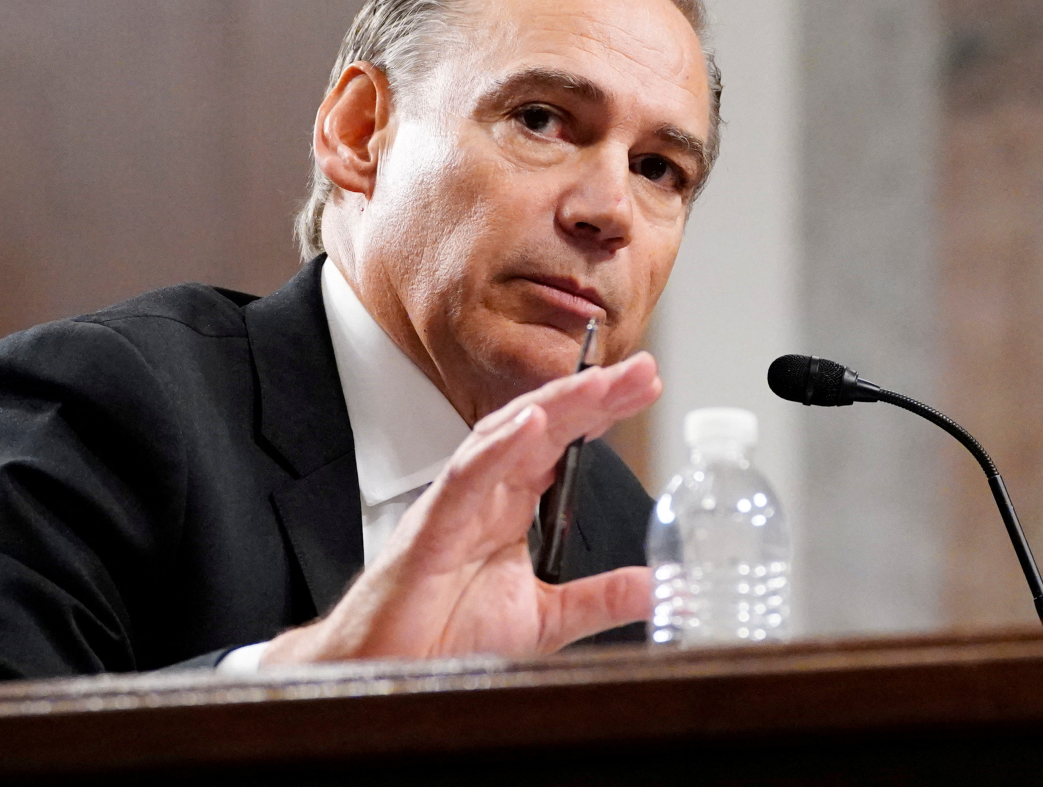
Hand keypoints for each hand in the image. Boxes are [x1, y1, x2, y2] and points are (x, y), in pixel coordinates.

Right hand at [259, 351, 660, 664]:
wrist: (385, 672)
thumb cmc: (445, 636)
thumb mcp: (545, 618)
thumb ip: (599, 598)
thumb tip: (657, 587)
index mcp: (511, 507)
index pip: (563, 444)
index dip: (602, 414)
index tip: (646, 389)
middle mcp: (487, 494)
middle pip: (544, 427)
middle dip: (592, 395)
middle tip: (641, 370)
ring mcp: (458, 505)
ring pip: (507, 437)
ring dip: (555, 405)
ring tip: (600, 382)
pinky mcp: (431, 528)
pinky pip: (466, 477)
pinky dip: (498, 448)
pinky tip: (531, 421)